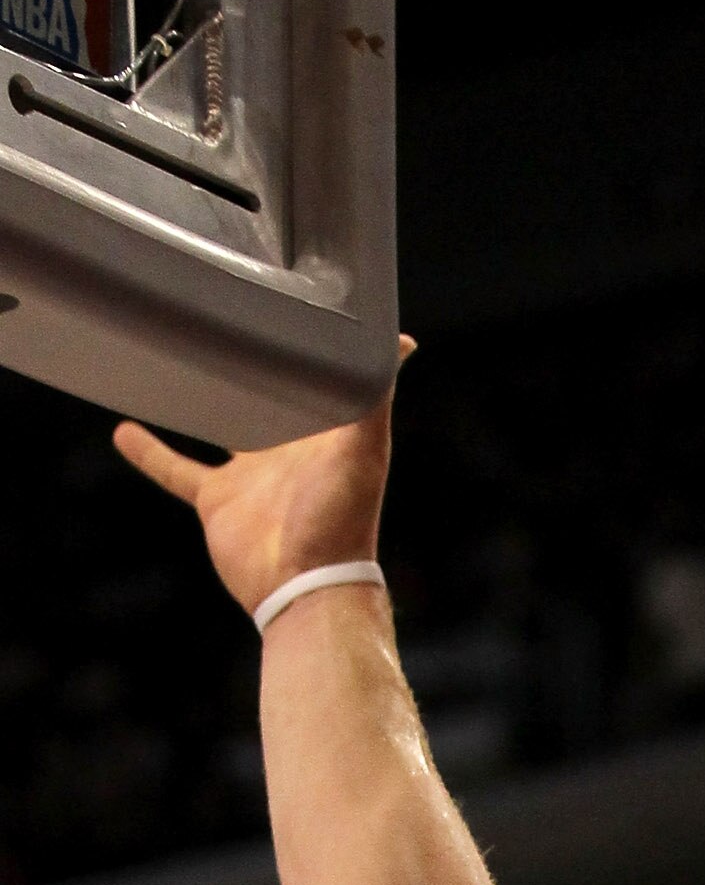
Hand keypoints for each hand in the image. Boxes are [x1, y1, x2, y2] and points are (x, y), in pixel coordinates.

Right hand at [111, 340, 413, 619]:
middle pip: (264, 395)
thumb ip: (373, 397)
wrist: (306, 585)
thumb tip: (401, 344)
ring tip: (171, 362)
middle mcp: (287, 448)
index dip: (307, 344)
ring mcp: (250, 473)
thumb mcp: (365, 449)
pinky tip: (123, 430)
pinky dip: (151, 453)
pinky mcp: (218, 499)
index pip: (313, 376)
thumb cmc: (341, 517)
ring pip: (217, 424)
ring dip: (198, 399)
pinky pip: (178, 470)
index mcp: (322, 431)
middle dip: (249, 364)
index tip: (296, 299)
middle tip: (219, 316)